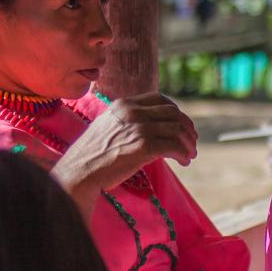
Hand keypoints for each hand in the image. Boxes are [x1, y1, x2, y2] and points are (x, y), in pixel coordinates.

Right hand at [52, 92, 197, 199]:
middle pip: (173, 113)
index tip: (182, 125)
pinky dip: (183, 153)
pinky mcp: (144, 146)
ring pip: (177, 129)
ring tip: (189, 155)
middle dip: (187, 128)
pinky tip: (183, 162)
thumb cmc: (93, 155)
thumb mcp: (109, 127)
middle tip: (192, 143)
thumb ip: (129, 122)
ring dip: (188, 143)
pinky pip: (174, 146)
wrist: (79, 171)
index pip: (160, 99)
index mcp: (124, 104)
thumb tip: (153, 128)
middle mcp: (133, 112)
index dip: (176, 112)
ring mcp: (138, 127)